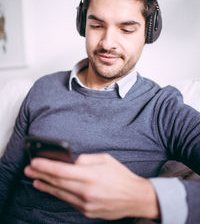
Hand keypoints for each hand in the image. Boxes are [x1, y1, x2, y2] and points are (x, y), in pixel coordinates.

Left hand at [24, 153, 158, 219]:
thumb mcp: (105, 159)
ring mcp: (86, 204)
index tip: (34, 162)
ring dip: (46, 186)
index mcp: (92, 176)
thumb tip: (71, 162)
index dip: (46, 166)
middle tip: (29, 170)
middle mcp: (87, 191)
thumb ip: (86, 160)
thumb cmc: (121, 176)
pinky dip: (59, 193)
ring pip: (61, 193)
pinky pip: (69, 201)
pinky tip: (52, 189)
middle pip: (58, 182)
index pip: (62, 170)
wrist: (135, 198)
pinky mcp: (87, 212)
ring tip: (36, 180)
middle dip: (41, 175)